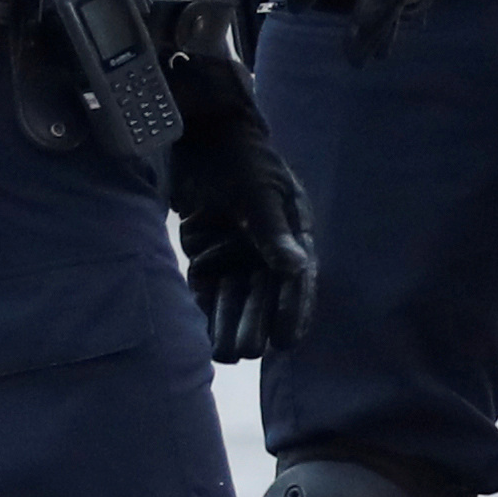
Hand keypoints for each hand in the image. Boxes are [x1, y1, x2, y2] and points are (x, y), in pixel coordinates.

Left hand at [169, 93, 317, 362]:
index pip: (296, 280)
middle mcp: (266, 251)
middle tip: (249, 352)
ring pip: (235, 298)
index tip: (288, 340)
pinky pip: (208, 292)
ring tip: (226, 355)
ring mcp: (236, 256)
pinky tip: (203, 338)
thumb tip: (296, 269)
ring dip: (230, 324)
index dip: (293, 310)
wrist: (201, 141)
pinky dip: (206, 313)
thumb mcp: (260, 193)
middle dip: (256, 323)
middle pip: (263, 294)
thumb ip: (272, 232)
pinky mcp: (206, 258)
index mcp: (292, 234)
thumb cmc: (241, 161)